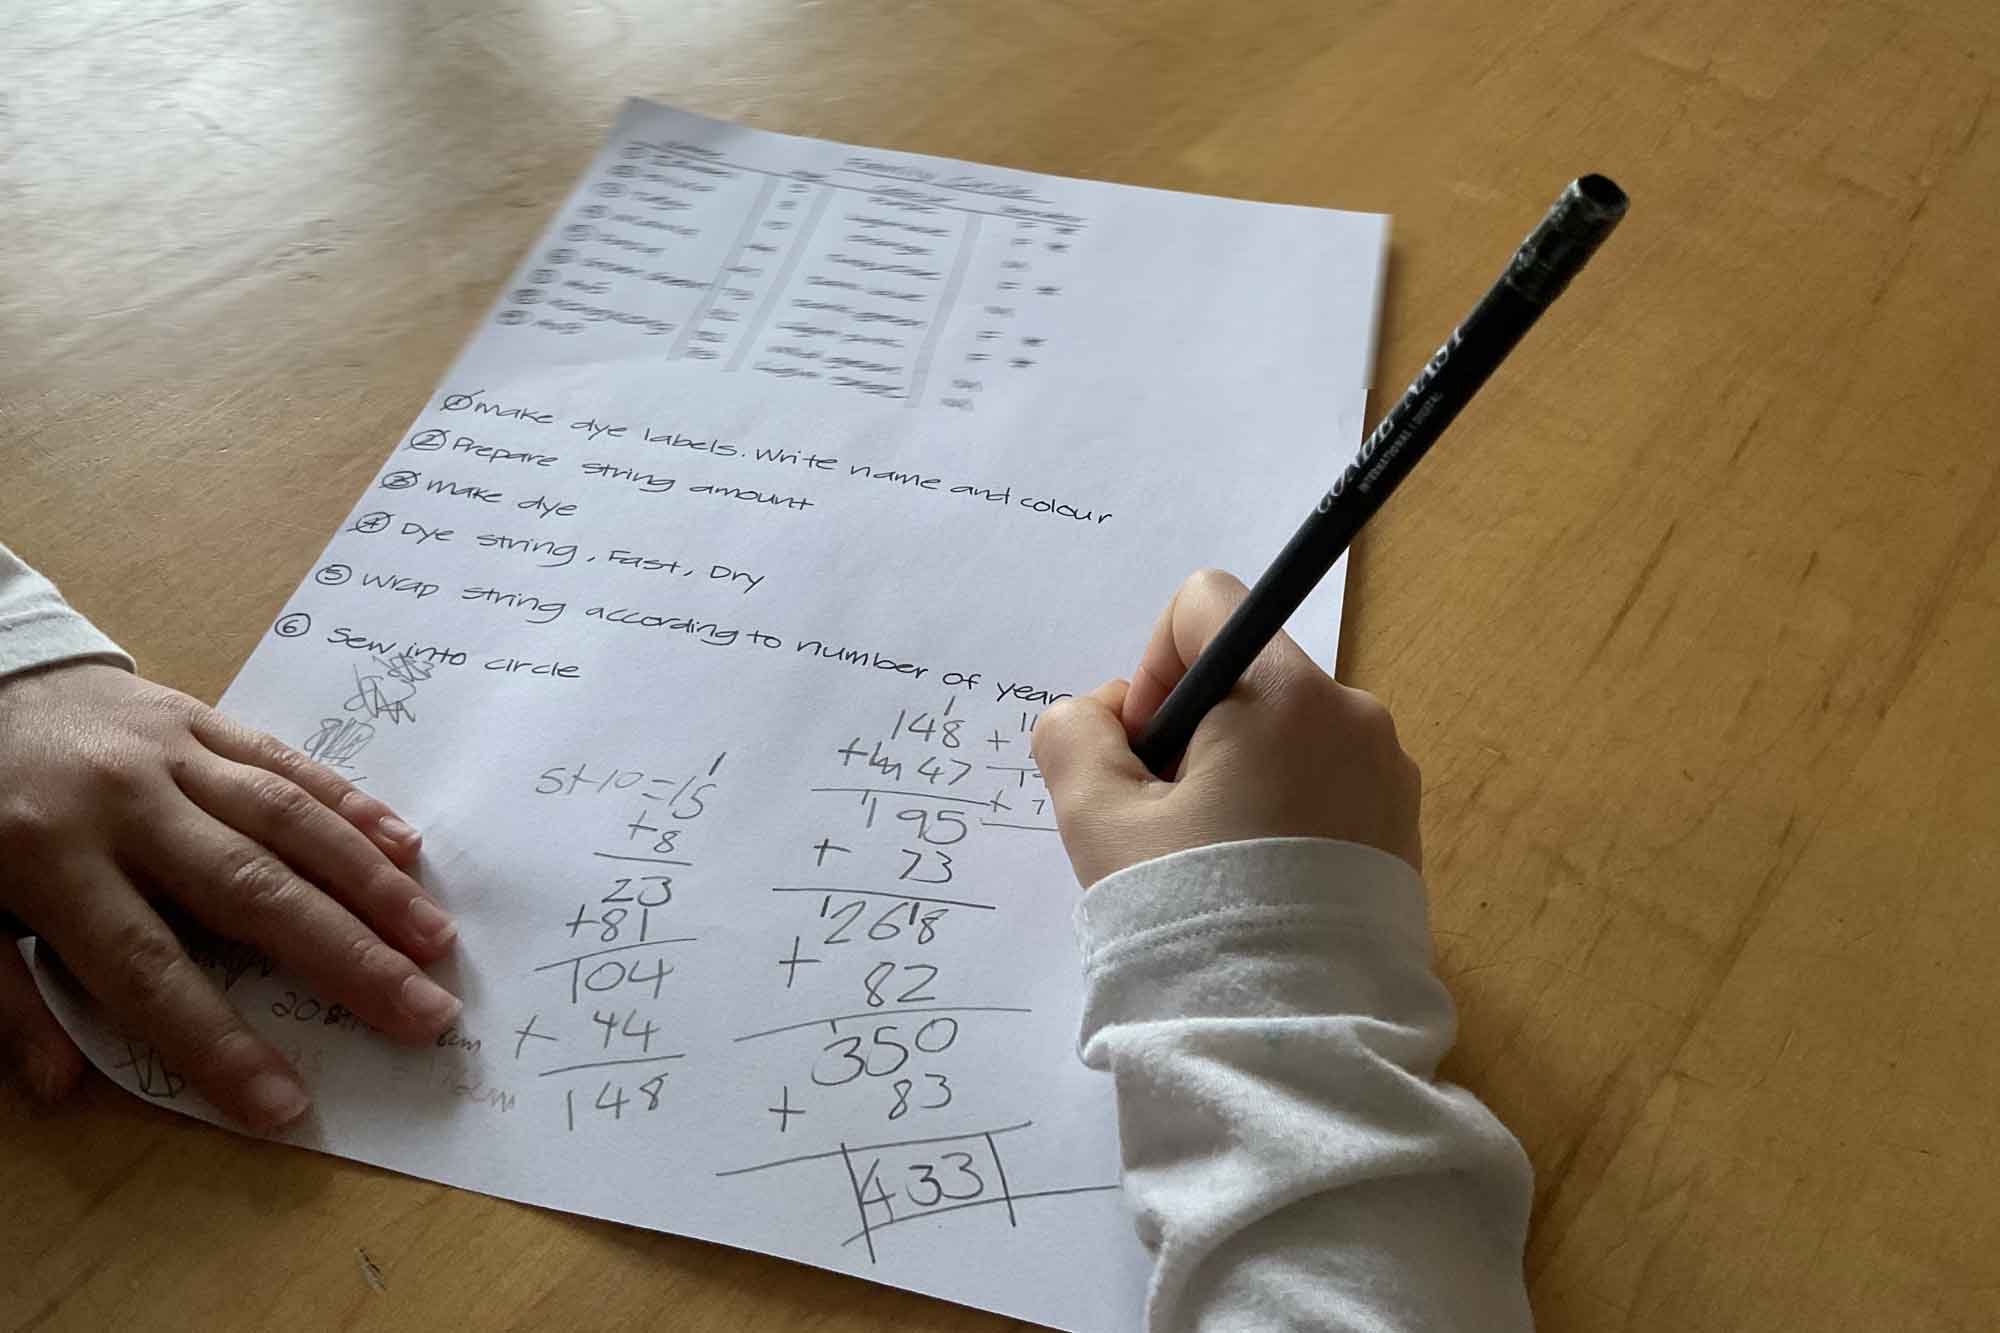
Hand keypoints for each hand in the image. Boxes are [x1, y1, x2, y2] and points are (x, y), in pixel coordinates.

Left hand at [0, 662, 459, 1128]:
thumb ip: (4, 996)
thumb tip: (60, 1088)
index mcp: (48, 862)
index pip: (146, 970)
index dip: (216, 1041)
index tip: (284, 1104)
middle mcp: (124, 805)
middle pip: (250, 892)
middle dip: (345, 959)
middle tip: (423, 1013)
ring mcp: (170, 754)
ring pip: (286, 821)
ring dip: (369, 883)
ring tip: (435, 940)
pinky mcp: (200, 719)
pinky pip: (286, 761)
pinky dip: (350, 803)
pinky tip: (406, 845)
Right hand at [1032, 569, 1420, 887]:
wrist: (1291, 1040)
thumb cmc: (1189, 912)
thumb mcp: (1098, 819)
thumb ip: (1073, 736)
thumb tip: (1098, 713)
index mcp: (1285, 693)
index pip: (1205, 605)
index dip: (1153, 667)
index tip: (1143, 752)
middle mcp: (1353, 716)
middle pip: (1245, 677)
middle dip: (1191, 733)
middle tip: (1164, 824)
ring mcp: (1388, 774)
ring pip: (1284, 735)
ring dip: (1234, 776)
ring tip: (1210, 866)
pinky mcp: (1402, 830)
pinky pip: (1324, 785)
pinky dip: (1281, 813)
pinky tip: (1256, 887)